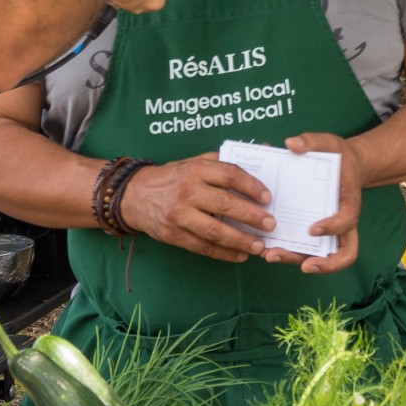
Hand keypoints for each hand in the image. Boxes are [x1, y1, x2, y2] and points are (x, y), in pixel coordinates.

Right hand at [119, 152, 280, 261]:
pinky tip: (240, 255)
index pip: (229, 175)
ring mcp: (179, 215)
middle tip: (270, 224)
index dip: (251, 186)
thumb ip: (224, 161)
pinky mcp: (173, 235)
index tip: (267, 198)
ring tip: (259, 246)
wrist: (134, 195)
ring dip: (240, 240)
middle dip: (251, 216)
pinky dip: (223, 253)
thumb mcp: (194, 162)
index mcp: (196, 169)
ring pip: (214, 231)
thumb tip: (262, 150)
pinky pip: (202, 247)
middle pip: (224, 204)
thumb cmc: (174, 177)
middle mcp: (187, 191)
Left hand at [280, 132, 364, 273]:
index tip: (312, 229)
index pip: (348, 220)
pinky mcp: (314, 233)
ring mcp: (330, 232)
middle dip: (322, 263)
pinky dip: (289, 253)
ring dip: (297, 259)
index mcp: (349, 202)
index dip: (333, 228)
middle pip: (340, 253)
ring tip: (272, 256)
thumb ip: (312, 141)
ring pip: (322, 257)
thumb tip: (292, 143)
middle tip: (300, 264)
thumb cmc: (337, 156)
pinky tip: (268, 249)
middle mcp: (343, 223)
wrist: (344, 166)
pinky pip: (305, 249)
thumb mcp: (328, 143)